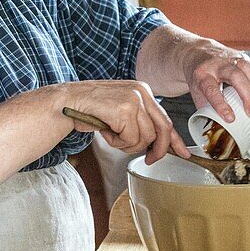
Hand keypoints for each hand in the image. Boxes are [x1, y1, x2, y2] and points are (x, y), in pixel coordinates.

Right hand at [60, 80, 189, 163]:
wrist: (66, 102)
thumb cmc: (91, 109)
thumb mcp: (121, 112)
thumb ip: (140, 122)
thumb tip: (158, 145)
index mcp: (143, 90)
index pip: (165, 118)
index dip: (175, 139)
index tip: (182, 152)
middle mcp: (142, 92)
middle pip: (163, 129)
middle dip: (158, 150)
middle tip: (149, 160)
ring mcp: (134, 100)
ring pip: (145, 138)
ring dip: (127, 145)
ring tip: (112, 135)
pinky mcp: (125, 110)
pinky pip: (130, 139)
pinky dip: (117, 142)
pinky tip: (106, 131)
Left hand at [181, 40, 249, 122]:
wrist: (199, 53)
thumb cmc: (199, 76)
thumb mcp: (196, 92)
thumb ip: (206, 110)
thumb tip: (217, 130)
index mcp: (202, 73)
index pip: (211, 88)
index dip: (221, 104)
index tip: (230, 118)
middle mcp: (218, 64)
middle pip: (235, 76)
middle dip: (246, 95)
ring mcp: (232, 59)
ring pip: (249, 71)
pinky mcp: (244, 59)